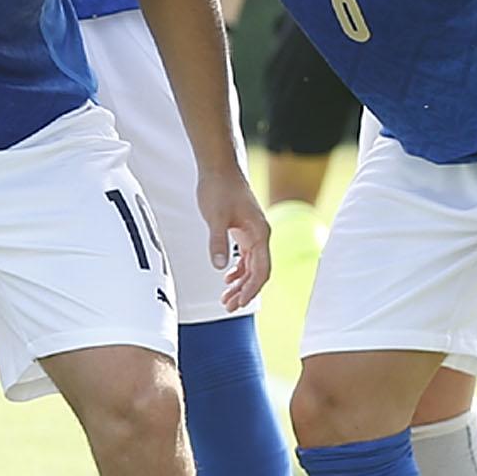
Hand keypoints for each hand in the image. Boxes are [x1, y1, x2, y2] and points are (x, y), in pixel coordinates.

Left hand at [198, 169, 272, 310]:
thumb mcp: (215, 217)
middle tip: (228, 307)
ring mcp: (253, 233)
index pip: (261, 270)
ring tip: (226, 299)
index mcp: (260, 234)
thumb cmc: (219, 189)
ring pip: (252, 265)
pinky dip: (238, 270)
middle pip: (258, 272)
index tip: (239, 304)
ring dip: (240, 283)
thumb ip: (218, 242)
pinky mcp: (244, 230)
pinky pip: (246, 256)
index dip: (251, 289)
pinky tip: (227, 279)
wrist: (219, 168)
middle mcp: (261, 235)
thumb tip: (220, 268)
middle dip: (245, 291)